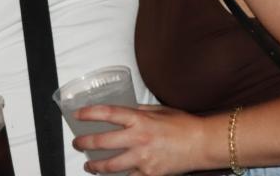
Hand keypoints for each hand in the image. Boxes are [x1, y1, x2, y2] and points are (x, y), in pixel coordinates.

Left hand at [73, 104, 208, 175]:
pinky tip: (111, 175)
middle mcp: (138, 138)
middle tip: (77, 143)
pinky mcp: (149, 174)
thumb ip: (139, 111)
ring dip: (94, 166)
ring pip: (110, 165)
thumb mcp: (159, 110)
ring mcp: (142, 159)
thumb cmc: (183, 125)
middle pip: (102, 142)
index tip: (77, 115)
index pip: (108, 114)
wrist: (202, 144)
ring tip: (88, 165)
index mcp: (140, 119)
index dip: (89, 114)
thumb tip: (124, 111)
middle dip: (84, 143)